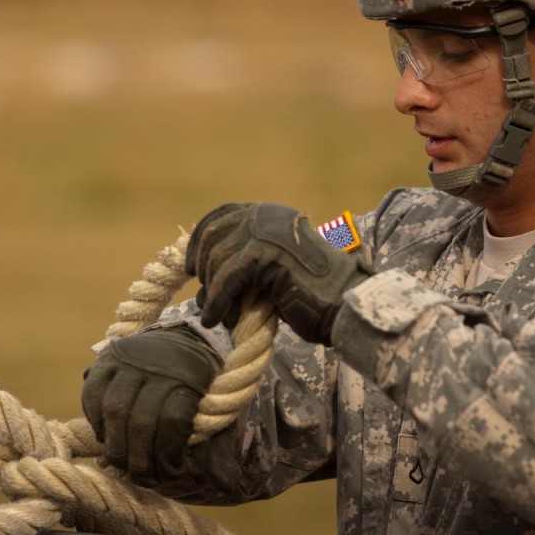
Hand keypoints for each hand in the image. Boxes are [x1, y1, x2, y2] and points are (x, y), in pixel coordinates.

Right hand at [81, 327, 219, 485]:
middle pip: (141, 420)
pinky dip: (96, 421)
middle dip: (140, 460)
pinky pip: (92, 395)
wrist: (180, 341)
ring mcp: (128, 359)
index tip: (173, 473)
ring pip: (114, 409)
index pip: (173, 422)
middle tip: (144, 479)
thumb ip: (216, 448)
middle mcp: (158, 364)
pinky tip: (107, 438)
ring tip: (123, 465)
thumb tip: (225, 485)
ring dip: (116, 446)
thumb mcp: (216, 412)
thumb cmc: (198, 387)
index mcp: (190, 376)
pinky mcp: (105, 359)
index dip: (168, 455)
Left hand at [184, 202, 369, 344]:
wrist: (345, 304)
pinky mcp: (267, 254)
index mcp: (270, 214)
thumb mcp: (272, 268)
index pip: (222, 215)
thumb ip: (243, 263)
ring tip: (215, 315)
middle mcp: (268, 216)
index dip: (200, 240)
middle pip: (214, 234)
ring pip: (218, 258)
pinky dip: (217, 302)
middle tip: (204, 295)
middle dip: (202, 266)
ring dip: (211, 291)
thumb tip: (200, 280)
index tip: (189, 266)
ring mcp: (268, 232)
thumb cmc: (311, 296)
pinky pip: (227, 278)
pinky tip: (216, 320)